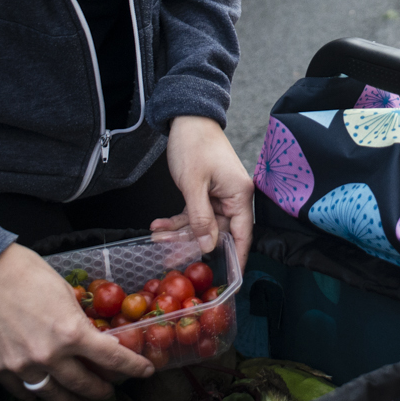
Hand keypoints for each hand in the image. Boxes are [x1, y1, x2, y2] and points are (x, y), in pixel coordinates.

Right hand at [0, 243, 154, 400]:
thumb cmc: (25, 273)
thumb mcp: (64, 293)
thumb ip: (78, 321)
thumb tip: (92, 339)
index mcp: (71, 334)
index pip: (112, 359)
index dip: (132, 367)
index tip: (145, 371)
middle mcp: (49, 357)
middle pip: (84, 385)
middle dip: (102, 390)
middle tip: (110, 392)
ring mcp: (23, 366)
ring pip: (55, 396)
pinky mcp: (0, 368)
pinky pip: (24, 392)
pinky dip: (36, 395)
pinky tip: (43, 394)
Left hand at [152, 114, 253, 263]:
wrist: (187, 119)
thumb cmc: (195, 144)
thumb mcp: (193, 184)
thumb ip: (200, 218)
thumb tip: (208, 245)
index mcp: (239, 195)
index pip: (242, 235)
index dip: (236, 258)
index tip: (230, 281)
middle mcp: (233, 198)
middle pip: (217, 233)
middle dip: (191, 243)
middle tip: (168, 254)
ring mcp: (219, 196)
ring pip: (201, 226)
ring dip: (179, 232)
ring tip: (157, 236)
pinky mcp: (206, 193)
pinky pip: (194, 215)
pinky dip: (177, 220)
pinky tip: (159, 225)